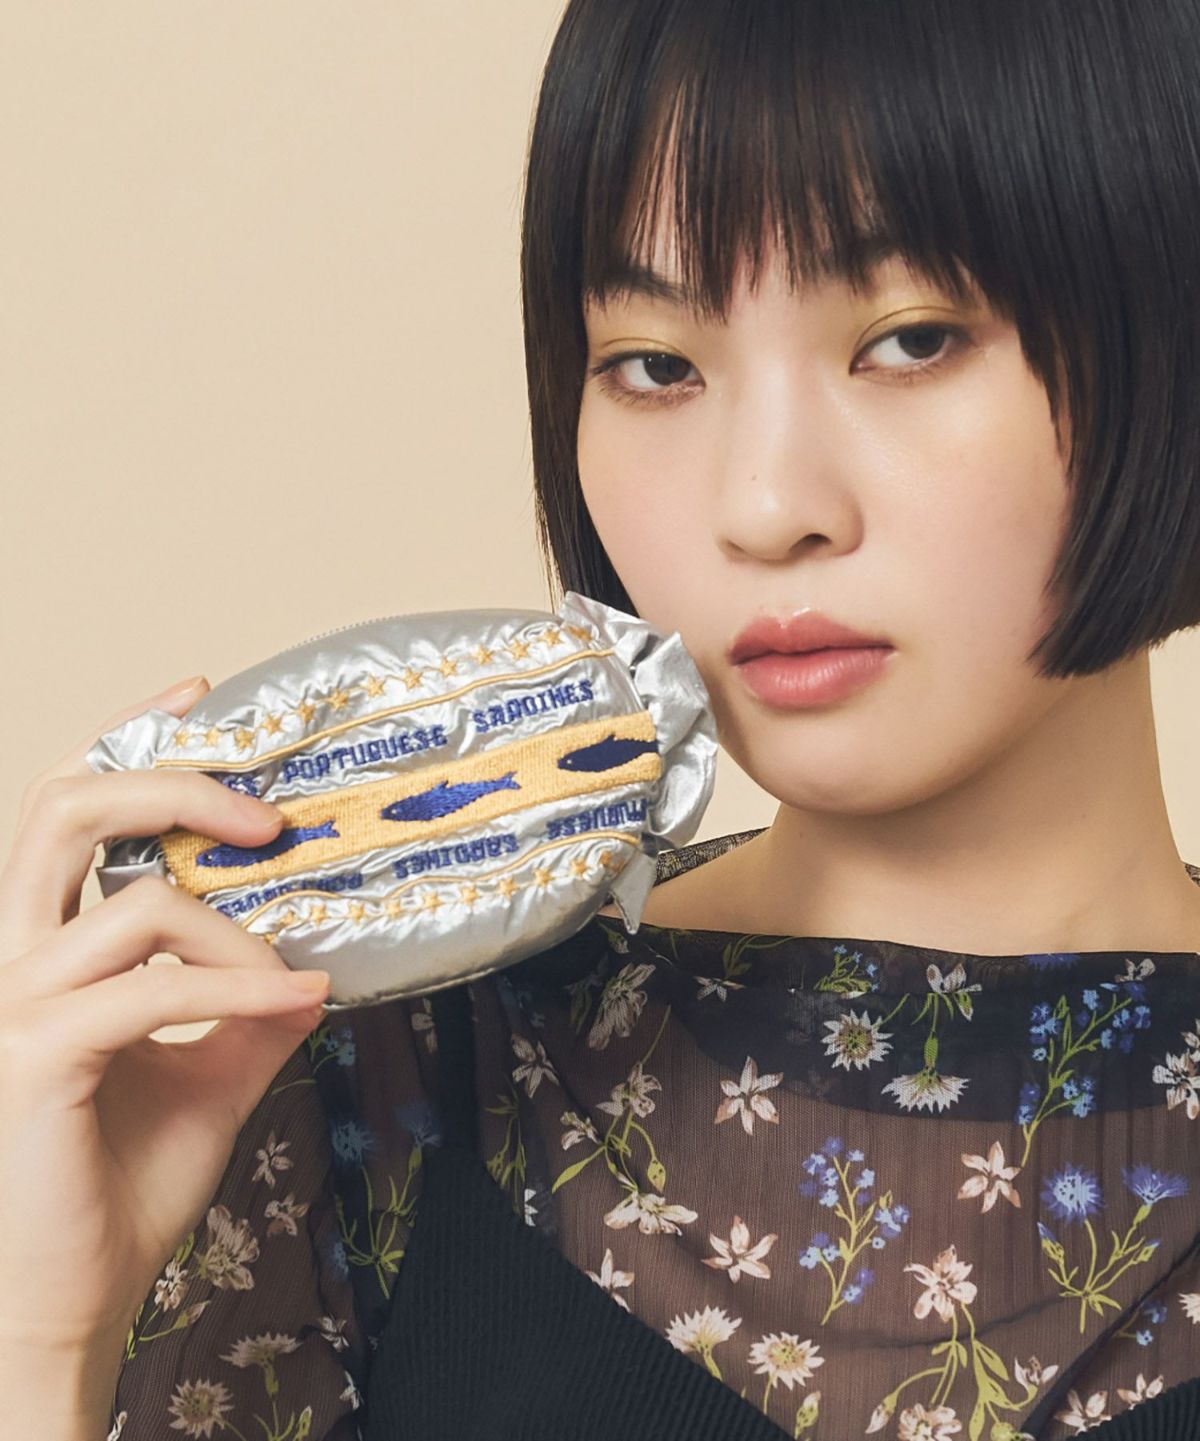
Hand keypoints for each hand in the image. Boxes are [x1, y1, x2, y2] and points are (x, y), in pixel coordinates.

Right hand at [0, 677, 330, 1383]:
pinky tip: (297, 1002)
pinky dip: (240, 988)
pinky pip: (152, 990)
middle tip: (266, 814)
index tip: (199, 693)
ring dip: (233, 928)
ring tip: (291, 969)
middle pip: (67, 811)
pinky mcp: (32, 1056)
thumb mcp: (216, 1075)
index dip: (131, 739)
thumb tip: (319, 960)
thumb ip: (253, 1009)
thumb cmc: (123, 1184)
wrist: (74, 1295)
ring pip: (135, 904)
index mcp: (51, 949)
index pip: (75, 813)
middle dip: (172, 784)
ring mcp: (14, 1004)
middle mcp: (17, 959)